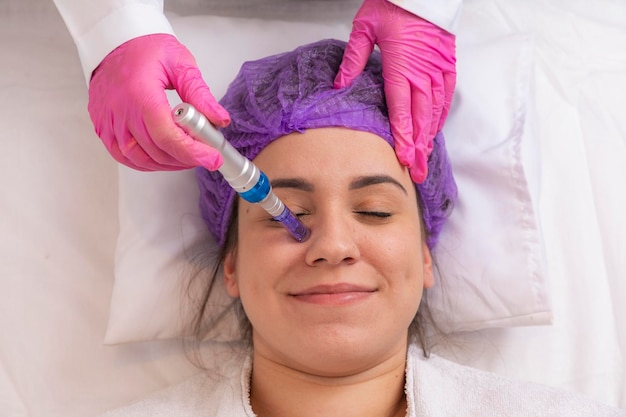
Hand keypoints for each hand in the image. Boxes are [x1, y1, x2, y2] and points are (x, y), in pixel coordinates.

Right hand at [88, 34, 229, 170]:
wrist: (114, 40)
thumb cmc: (144, 47)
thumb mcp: (180, 64)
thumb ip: (199, 94)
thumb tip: (219, 119)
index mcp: (140, 93)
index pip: (168, 136)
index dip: (193, 152)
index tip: (212, 158)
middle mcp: (120, 111)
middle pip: (157, 151)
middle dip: (186, 158)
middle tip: (205, 154)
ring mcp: (108, 121)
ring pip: (140, 159)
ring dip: (168, 163)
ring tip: (187, 155)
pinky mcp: (102, 126)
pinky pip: (123, 156)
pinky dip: (146, 163)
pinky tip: (162, 157)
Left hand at [335, 0, 455, 182]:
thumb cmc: (394, 5)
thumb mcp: (365, 27)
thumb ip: (354, 58)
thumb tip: (339, 84)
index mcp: (401, 67)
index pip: (401, 109)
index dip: (403, 136)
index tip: (403, 157)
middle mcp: (422, 73)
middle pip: (420, 118)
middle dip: (418, 147)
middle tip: (416, 170)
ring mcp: (438, 71)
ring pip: (434, 111)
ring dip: (429, 136)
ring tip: (425, 157)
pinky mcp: (448, 65)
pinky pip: (446, 96)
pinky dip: (441, 115)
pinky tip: (436, 130)